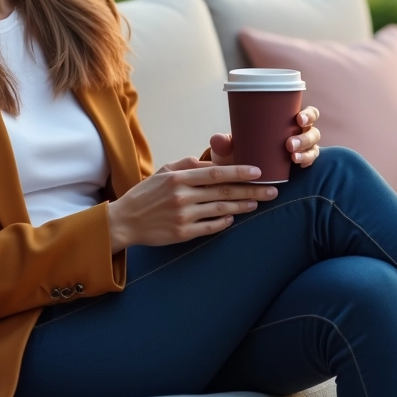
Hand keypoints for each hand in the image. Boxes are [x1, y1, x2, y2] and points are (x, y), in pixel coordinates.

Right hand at [106, 162, 277, 252]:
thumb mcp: (164, 171)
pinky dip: (224, 221)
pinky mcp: (183, 233)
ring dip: (242, 205)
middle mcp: (182, 195)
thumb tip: (213, 163)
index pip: (216, 173)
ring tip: (257, 203)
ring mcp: (183, 216)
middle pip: (224, 191)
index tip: (258, 172)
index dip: (239, 172)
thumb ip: (189, 164)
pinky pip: (210, 227)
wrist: (125, 220)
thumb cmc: (147, 193)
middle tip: (271, 191)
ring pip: (221, 209)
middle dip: (251, 191)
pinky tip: (233, 216)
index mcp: (179, 177)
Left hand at [208, 105, 321, 168]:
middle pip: (312, 131)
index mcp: (287, 122)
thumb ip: (224, 144)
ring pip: (313, 147)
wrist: (239, 175)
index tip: (298, 118)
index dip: (308, 114)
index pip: (307, 114)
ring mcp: (301, 150)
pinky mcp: (299, 165)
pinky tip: (300, 166)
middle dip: (305, 137)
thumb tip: (217, 139)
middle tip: (289, 144)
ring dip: (306, 151)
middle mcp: (298, 134)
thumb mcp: (230, 148)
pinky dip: (307, 163)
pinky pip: (310, 162)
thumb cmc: (239, 152)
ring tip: (292, 157)